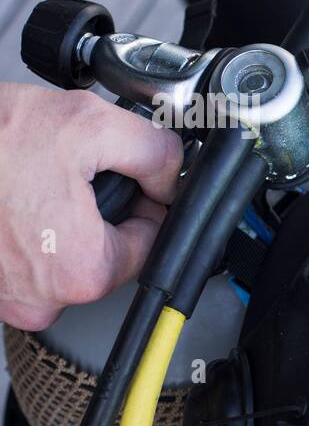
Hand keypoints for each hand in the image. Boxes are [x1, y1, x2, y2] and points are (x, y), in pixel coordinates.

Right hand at [0, 83, 182, 330]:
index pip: (151, 244)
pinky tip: (11, 195)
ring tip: (32, 179)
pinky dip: (24, 226)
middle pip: (106, 252)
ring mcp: (6, 298)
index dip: (148, 202)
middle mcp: (41, 301)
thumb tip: (174, 177)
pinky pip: (24, 256)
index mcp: (81, 272)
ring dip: (58, 216)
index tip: (135, 179)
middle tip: (69, 170)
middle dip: (99, 208)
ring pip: (63, 254)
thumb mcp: (90, 123)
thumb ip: (155, 154)